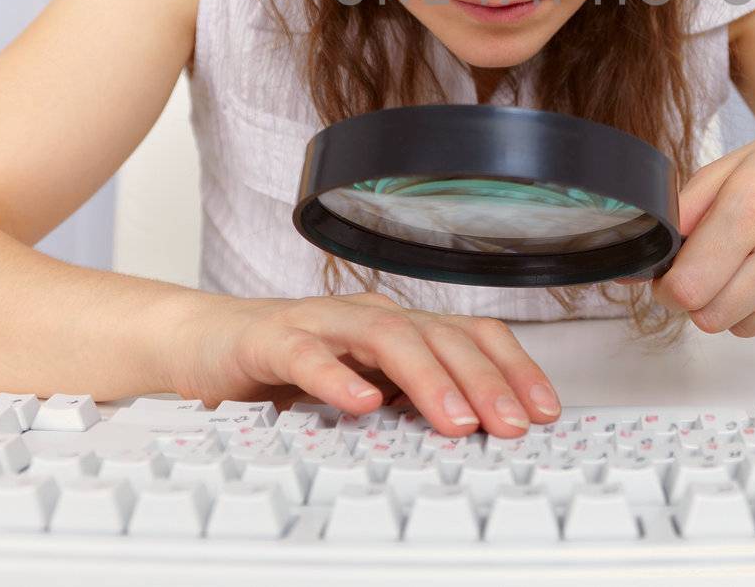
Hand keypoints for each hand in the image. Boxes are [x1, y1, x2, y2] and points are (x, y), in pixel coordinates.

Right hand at [164, 290, 561, 436]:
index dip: (513, 368)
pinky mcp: (273, 340)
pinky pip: (308, 356)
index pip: (471, 336)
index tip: (545, 412)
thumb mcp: (368, 388)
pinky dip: (337, 378)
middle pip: (440, 336)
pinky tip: (361, 403)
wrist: (209, 344)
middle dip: (483, 381)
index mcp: (401, 328)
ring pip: (387, 338)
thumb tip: (483, 436)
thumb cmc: (295, 366)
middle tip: (511, 425)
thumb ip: (414, 403)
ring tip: (455, 419)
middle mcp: (370, 318)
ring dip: (427, 379)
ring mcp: (323, 324)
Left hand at [650, 121, 754, 339]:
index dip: (668, 290)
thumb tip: (647, 256)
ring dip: (735, 308)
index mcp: (754, 203)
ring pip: (744, 329)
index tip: (670, 281)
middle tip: (710, 272)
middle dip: (699, 300)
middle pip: (712, 317)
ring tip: (752, 266)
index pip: (689, 285)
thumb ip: (685, 209)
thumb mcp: (735, 165)